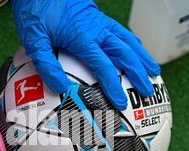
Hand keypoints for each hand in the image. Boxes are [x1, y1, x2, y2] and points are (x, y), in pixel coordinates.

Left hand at [12, 0, 159, 109]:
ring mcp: (100, 21)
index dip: (113, 85)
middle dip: (138, 74)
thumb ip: (46, 65)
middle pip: (124, 54)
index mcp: (82, 36)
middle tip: (147, 90)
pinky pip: (121, 31)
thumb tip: (61, 88)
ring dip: (142, 57)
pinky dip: (133, 42)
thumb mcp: (34, 40)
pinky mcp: (98, 17)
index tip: (121, 102)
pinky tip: (137, 48)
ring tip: (154, 72)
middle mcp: (97, 29)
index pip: (104, 66)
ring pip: (128, 41)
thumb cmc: (35, 10)